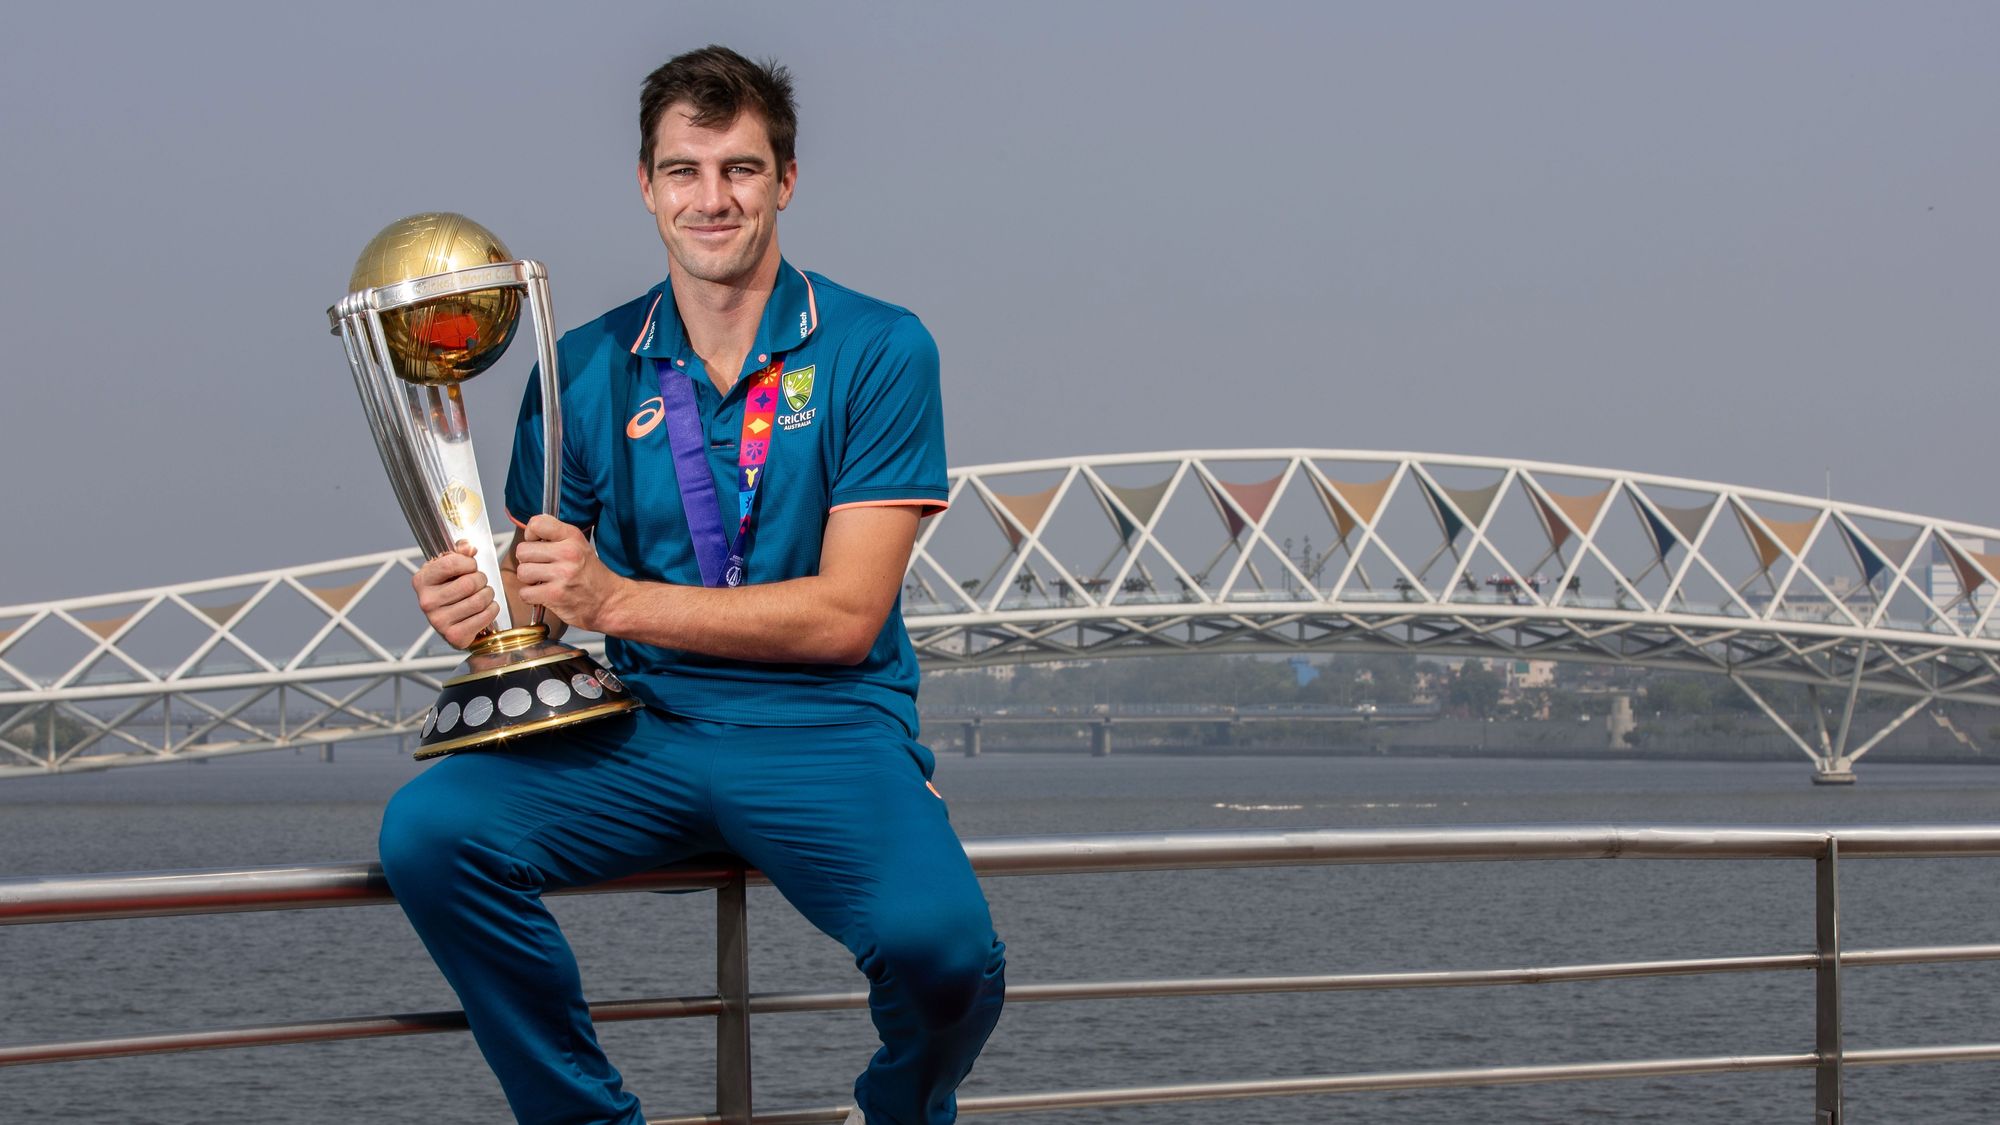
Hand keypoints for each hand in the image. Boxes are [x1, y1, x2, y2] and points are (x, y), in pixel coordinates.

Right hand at [412, 541, 498, 648]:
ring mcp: (438, 621)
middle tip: (480, 583)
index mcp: (421, 580)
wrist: (454, 621)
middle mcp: (426, 602)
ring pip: (479, 600)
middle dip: (482, 580)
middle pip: (469, 583)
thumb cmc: (453, 589)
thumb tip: (469, 547)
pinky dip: (492, 610)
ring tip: (483, 595)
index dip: (469, 563)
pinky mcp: (454, 636)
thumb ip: (460, 552)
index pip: (451, 563)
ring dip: (488, 595)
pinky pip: (485, 616)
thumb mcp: (452, 567)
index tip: (470, 567)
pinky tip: (486, 609)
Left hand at [514, 514, 624, 632]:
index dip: (530, 534)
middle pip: (523, 550)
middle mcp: (568, 553)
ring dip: (528, 580)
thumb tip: (529, 533)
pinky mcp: (555, 595)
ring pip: (522, 572)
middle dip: (527, 561)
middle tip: (541, 567)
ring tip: (542, 581)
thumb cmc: (590, 574)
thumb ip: (555, 536)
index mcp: (572, 537)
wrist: (608, 601)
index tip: (536, 543)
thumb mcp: (579, 545)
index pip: (537, 524)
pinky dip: (530, 596)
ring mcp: (562, 575)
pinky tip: (543, 594)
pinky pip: (525, 593)